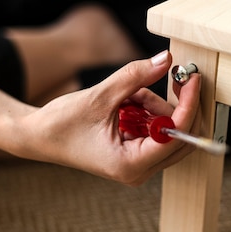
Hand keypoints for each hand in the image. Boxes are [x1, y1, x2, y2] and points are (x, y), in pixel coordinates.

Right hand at [14, 50, 201, 185]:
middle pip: (181, 137)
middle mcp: (138, 172)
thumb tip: (166, 59)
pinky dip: (148, 112)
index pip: (175, 136)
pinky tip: (128, 103)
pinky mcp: (135, 156)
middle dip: (177, 105)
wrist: (38, 137)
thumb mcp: (101, 96)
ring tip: (129, 95)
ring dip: (156, 107)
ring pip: (169, 132)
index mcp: (130, 165)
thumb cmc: (61, 123)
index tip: (191, 79)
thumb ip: (136, 76)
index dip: (188, 104)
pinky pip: (156, 131)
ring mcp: (138, 166)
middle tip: (173, 77)